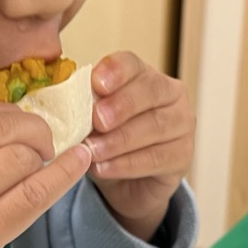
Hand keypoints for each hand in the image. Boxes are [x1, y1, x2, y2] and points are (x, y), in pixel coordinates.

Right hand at [0, 103, 90, 247]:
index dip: (8, 113)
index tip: (24, 122)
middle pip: (1, 129)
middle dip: (34, 130)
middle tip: (47, 140)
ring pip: (20, 160)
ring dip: (46, 155)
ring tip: (53, 160)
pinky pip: (30, 199)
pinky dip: (61, 177)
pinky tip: (80, 164)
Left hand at [85, 52, 194, 241]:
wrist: (126, 183)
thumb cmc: (108, 141)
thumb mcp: (91, 121)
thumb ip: (85, 107)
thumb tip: (65, 105)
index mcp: (144, 75)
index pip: (133, 64)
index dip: (116, 71)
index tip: (97, 84)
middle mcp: (170, 94)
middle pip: (150, 91)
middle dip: (121, 105)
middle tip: (97, 119)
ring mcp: (182, 124)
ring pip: (155, 126)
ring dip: (120, 139)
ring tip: (93, 150)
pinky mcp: (182, 155)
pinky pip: (156, 157)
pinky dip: (127, 164)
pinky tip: (104, 167)